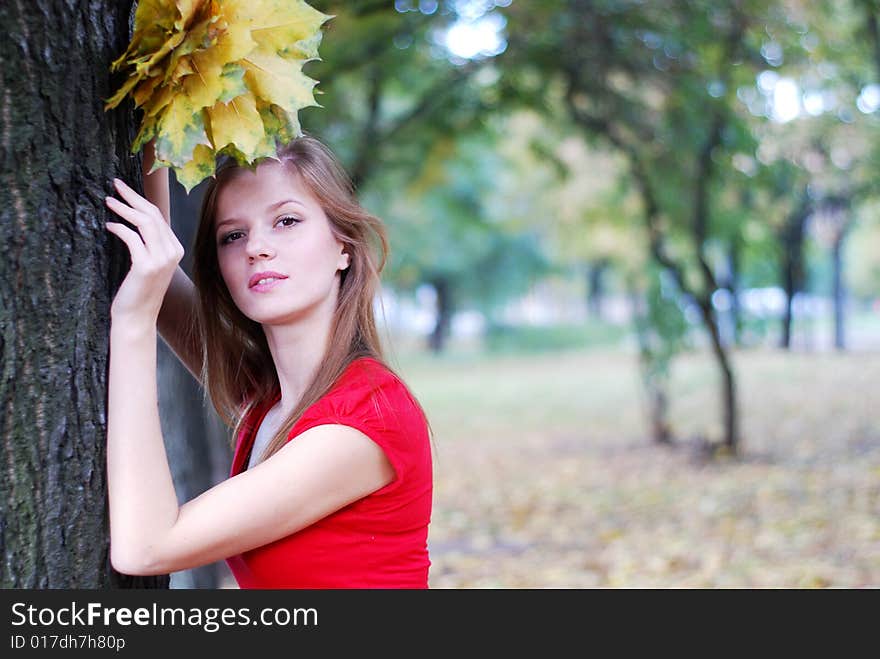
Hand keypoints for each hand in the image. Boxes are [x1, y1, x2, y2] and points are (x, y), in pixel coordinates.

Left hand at [105, 178, 183, 325]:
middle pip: (153, 215)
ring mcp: (161, 260)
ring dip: (125, 208)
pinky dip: (119, 228)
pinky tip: (109, 226)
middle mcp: (172, 253)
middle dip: (133, 196)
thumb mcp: (148, 263)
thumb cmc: (138, 291)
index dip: (141, 200)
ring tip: (109, 200)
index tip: (124, 189)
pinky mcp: (147, 266)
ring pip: (145, 222)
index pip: (159, 217)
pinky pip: (132, 238)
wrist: (137, 317)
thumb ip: (147, 244)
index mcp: (175, 249)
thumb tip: (133, 219)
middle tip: (115, 184)